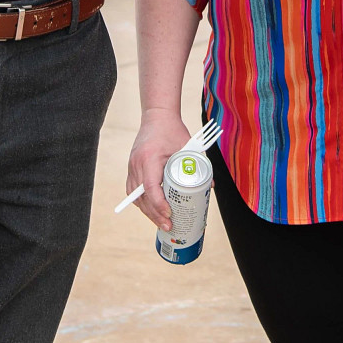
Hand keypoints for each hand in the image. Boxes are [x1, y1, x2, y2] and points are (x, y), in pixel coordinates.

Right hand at [127, 109, 189, 230]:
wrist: (156, 116)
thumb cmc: (172, 130)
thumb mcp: (187, 146)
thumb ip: (198, 164)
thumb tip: (211, 185)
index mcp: (149, 158)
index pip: (150, 187)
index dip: (159, 203)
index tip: (169, 213)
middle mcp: (137, 164)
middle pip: (141, 197)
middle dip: (154, 214)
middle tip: (168, 226)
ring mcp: (132, 166)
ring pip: (135, 196)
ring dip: (147, 211)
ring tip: (161, 222)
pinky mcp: (131, 168)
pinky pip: (133, 191)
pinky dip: (142, 202)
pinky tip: (151, 210)